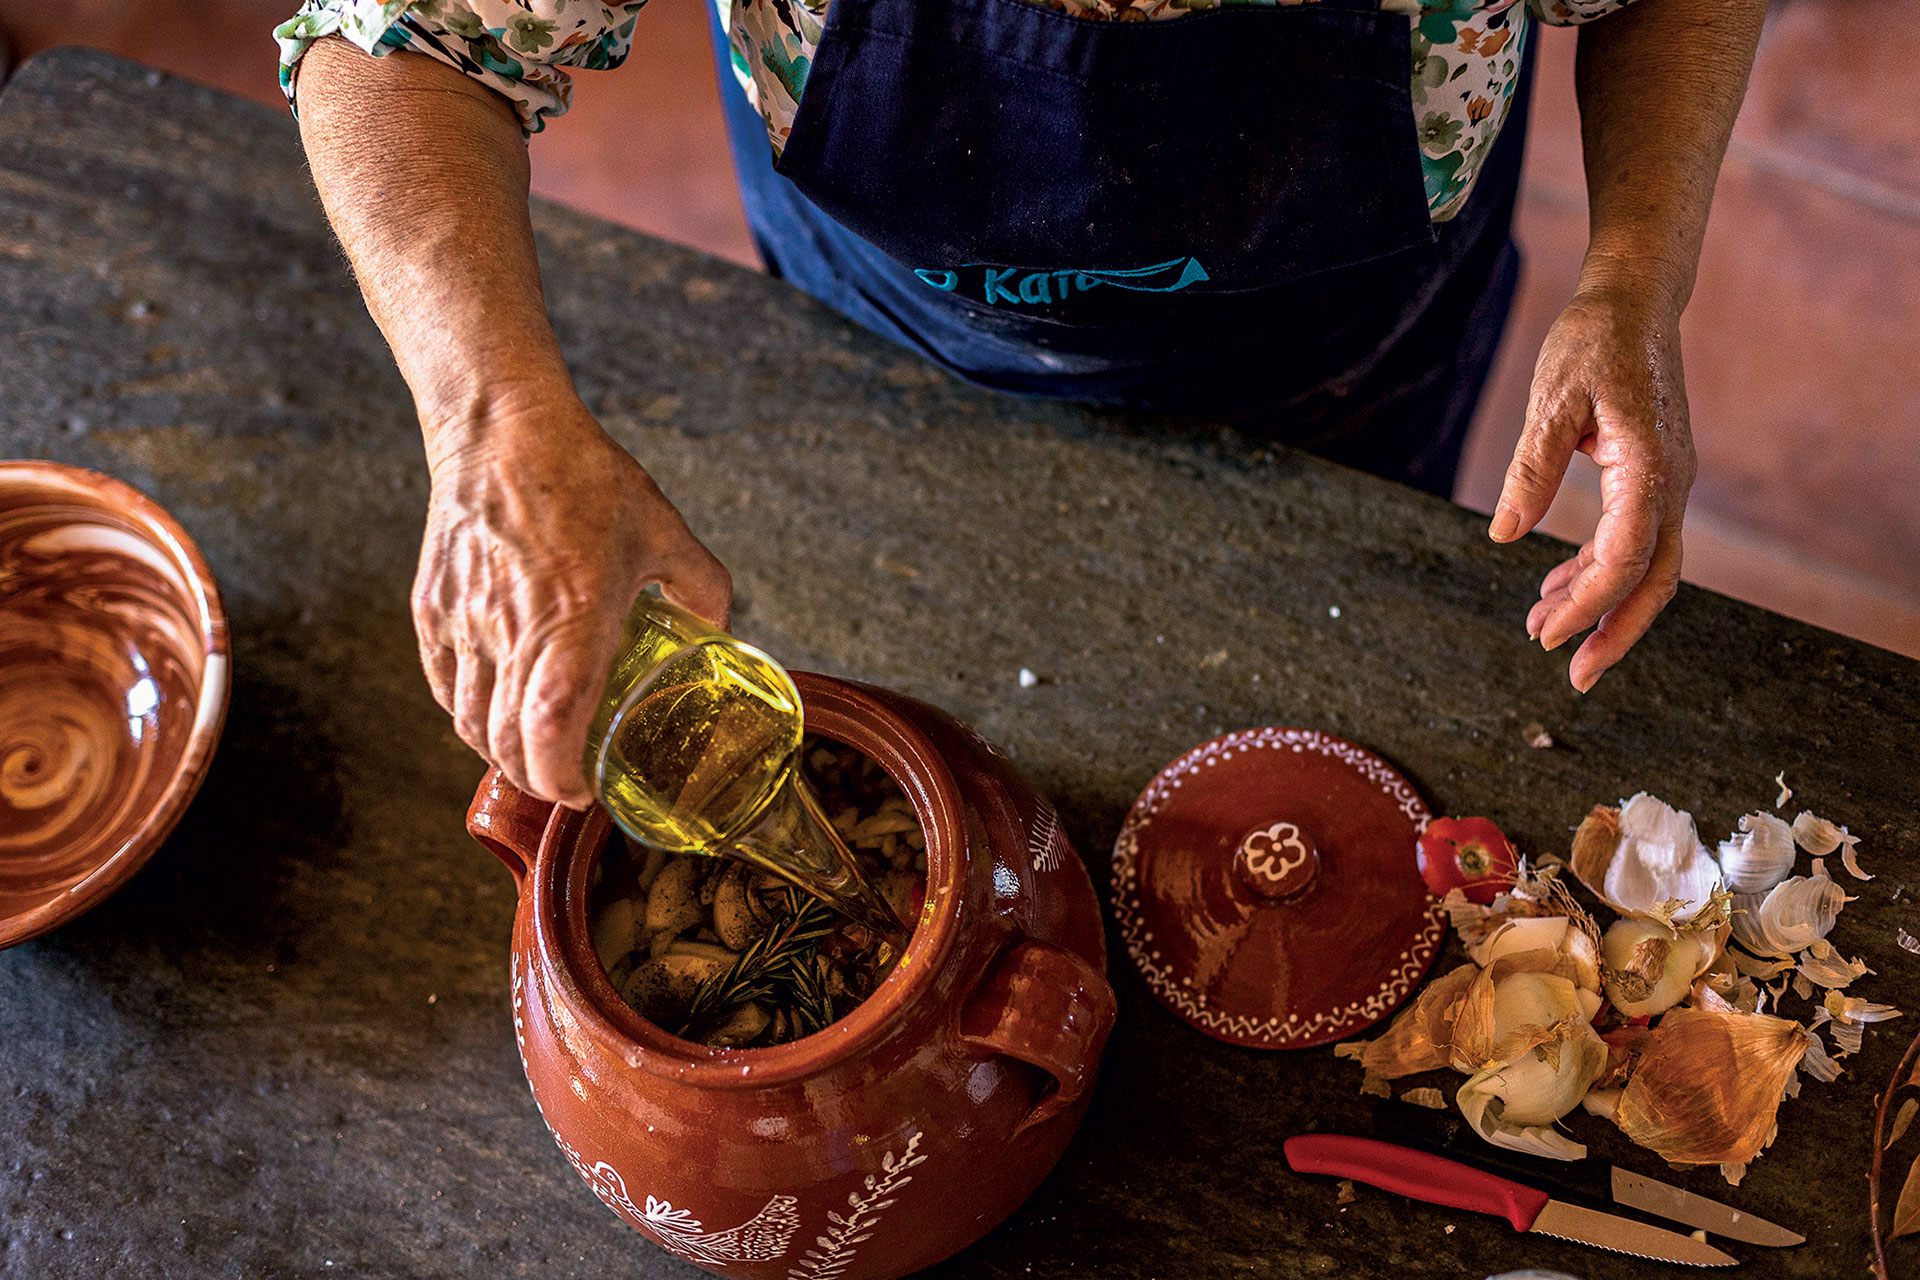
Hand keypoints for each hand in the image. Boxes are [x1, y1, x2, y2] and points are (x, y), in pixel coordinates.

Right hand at [414, 397, 730, 805]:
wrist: (501, 428)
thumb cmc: (583, 476)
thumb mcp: (663, 530)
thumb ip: (701, 586)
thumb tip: (720, 629)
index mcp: (572, 620)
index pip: (549, 732)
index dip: (562, 779)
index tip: (586, 791)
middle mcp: (510, 631)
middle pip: (503, 745)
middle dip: (537, 779)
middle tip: (569, 782)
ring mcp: (463, 622)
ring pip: (468, 722)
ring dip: (500, 751)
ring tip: (534, 752)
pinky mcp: (432, 608)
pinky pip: (444, 685)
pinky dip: (467, 713)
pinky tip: (494, 709)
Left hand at [1488, 285, 1694, 692]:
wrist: (1633, 301)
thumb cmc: (1592, 342)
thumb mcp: (1551, 400)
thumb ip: (1530, 468)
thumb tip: (1503, 533)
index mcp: (1649, 468)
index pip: (1625, 558)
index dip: (1588, 605)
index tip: (1546, 637)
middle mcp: (1670, 483)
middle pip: (1655, 580)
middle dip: (1617, 633)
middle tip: (1575, 678)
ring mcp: (1667, 482)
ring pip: (1647, 566)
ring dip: (1601, 604)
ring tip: (1539, 624)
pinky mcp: (1652, 478)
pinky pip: (1634, 540)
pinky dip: (1598, 570)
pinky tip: (1554, 584)